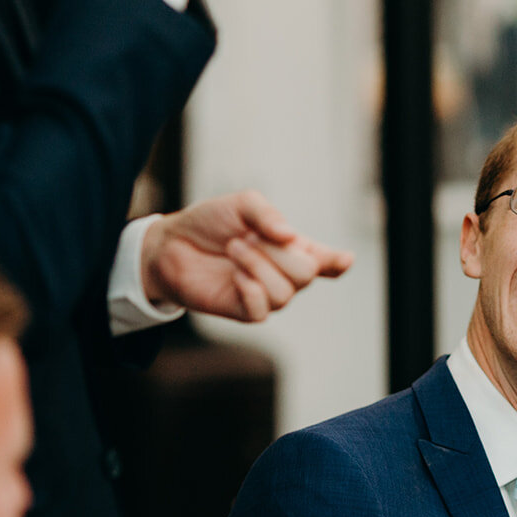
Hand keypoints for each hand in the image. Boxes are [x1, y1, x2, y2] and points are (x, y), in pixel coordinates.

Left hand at [140, 191, 352, 320]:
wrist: (171, 244)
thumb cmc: (210, 223)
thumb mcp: (241, 204)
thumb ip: (267, 213)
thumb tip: (290, 237)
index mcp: (291, 247)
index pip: (325, 261)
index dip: (338, 262)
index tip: (344, 259)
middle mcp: (284, 273)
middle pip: (307, 273)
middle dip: (277, 252)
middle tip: (247, 238)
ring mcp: (266, 294)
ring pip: (285, 293)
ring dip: (256, 265)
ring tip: (233, 250)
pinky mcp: (244, 312)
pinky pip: (262, 310)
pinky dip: (249, 289)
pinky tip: (234, 276)